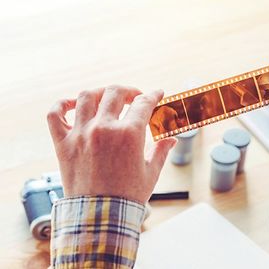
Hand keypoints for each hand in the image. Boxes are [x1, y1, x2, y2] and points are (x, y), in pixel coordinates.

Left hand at [47, 86, 176, 203]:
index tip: (157, 94)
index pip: (144, 103)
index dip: (154, 95)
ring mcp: (80, 134)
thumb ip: (161, 150)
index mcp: (128, 134)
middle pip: (115, 92)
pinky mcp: (63, 143)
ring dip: (101, 92)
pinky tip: (75, 104)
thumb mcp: (150, 172)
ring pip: (87, 96)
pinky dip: (63, 104)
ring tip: (108, 98)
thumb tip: (172, 139)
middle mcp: (103, 128)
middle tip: (135, 97)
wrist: (100, 216)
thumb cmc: (127, 196)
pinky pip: (56, 114)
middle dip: (130, 91)